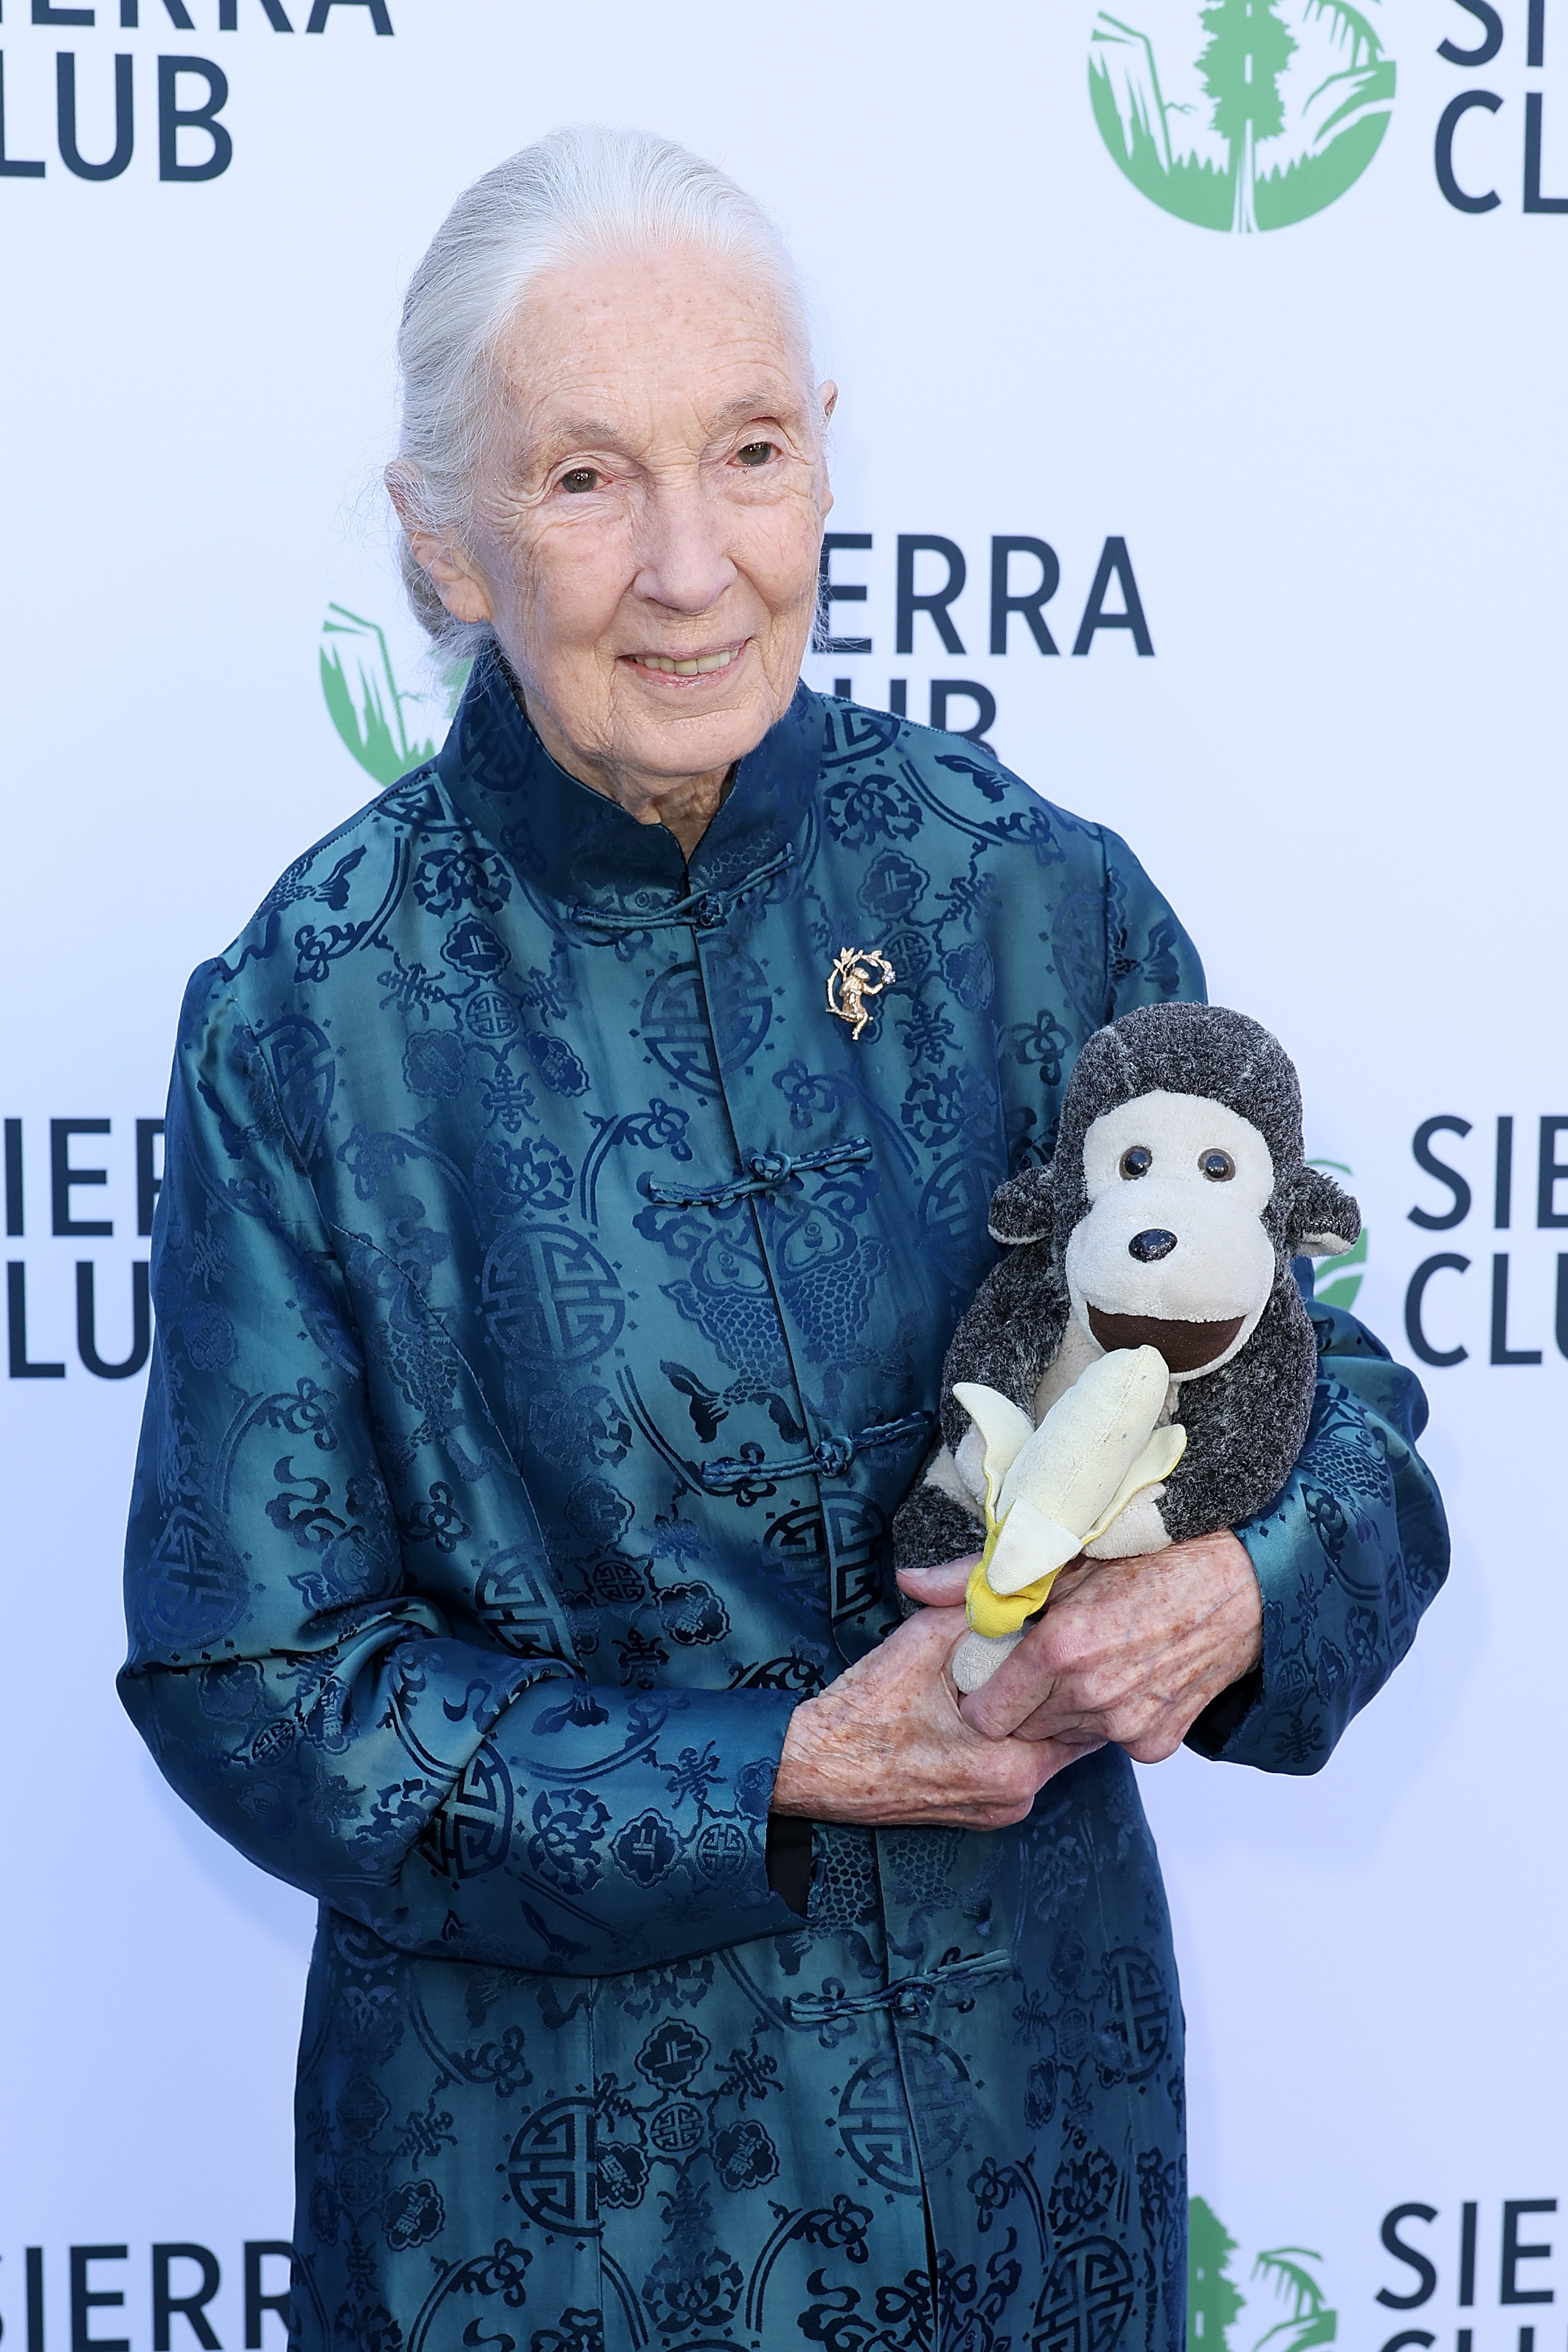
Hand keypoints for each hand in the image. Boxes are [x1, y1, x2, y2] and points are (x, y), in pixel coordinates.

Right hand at [771, 1597, 1070, 1827]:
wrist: (813, 1766)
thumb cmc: (862, 1712)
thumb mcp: (923, 1640)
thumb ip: (978, 1609)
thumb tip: (1018, 1583)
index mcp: (1013, 1763)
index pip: (1078, 1711)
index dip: (1071, 1668)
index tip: (1066, 1637)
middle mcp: (1015, 1797)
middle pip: (1068, 1734)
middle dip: (1058, 1692)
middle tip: (1047, 1649)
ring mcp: (998, 1812)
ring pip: (1044, 1752)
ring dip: (1036, 1717)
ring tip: (1015, 1675)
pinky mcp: (980, 1816)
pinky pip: (1018, 1771)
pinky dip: (1013, 1740)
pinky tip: (989, 1709)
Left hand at [897, 1530, 1261, 1760]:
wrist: (1243, 1586)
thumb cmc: (1151, 1557)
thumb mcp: (1061, 1555)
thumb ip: (977, 1578)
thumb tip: (909, 1583)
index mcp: (1061, 1649)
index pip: (985, 1712)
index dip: (985, 1688)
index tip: (996, 1665)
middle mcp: (1092, 1697)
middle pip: (1021, 1727)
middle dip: (1022, 1698)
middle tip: (1047, 1658)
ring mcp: (1127, 1726)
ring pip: (1062, 1735)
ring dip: (1066, 1707)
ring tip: (1091, 1659)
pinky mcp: (1156, 1742)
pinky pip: (1108, 1741)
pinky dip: (1109, 1717)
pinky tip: (1127, 1674)